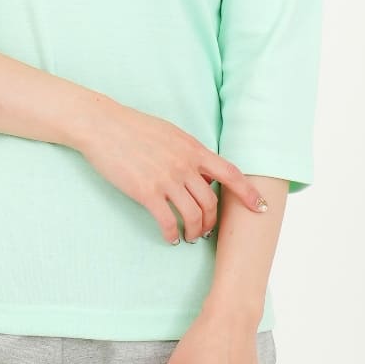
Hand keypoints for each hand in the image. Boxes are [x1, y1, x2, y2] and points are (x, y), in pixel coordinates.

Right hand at [77, 101, 265, 242]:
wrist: (104, 125)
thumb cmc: (134, 128)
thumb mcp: (171, 134)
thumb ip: (189, 152)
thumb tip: (203, 170)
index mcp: (193, 148)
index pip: (230, 174)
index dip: (248, 193)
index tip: (260, 208)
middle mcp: (184, 164)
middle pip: (211, 202)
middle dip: (211, 222)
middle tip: (204, 231)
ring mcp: (166, 178)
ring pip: (192, 215)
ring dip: (193, 231)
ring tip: (188, 237)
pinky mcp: (146, 191)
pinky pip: (167, 221)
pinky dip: (171, 234)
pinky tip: (170, 238)